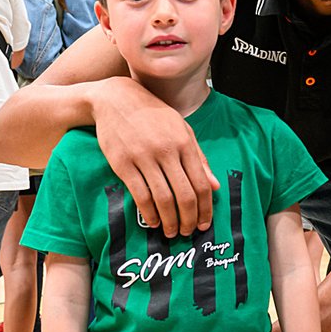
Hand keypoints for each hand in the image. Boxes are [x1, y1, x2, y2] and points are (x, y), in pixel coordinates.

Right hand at [92, 76, 219, 237]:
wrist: (115, 98)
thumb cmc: (153, 114)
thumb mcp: (181, 128)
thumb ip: (199, 157)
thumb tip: (215, 186)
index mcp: (184, 142)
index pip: (201, 184)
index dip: (205, 209)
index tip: (203, 223)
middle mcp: (166, 151)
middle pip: (184, 195)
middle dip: (188, 220)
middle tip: (187, 232)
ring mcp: (143, 157)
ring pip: (163, 199)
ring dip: (169, 221)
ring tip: (171, 231)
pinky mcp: (123, 164)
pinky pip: (140, 195)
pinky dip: (149, 213)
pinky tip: (153, 221)